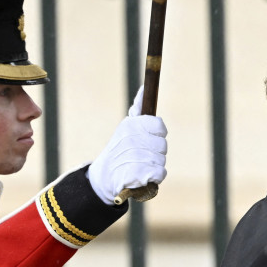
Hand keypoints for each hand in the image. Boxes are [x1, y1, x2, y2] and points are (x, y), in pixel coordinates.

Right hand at [87, 86, 167, 204]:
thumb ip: (138, 109)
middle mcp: (131, 139)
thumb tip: (143, 89)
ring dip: (154, 165)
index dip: (157, 135)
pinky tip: (144, 175)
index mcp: (131, 125)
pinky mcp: (137, 174)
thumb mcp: (127, 127)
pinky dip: (154, 177)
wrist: (104, 176)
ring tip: (140, 165)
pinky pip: (160, 173)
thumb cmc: (120, 149)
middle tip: (141, 155)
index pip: (160, 127)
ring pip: (162, 160)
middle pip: (163, 145)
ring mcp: (134, 156)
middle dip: (156, 153)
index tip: (149, 139)